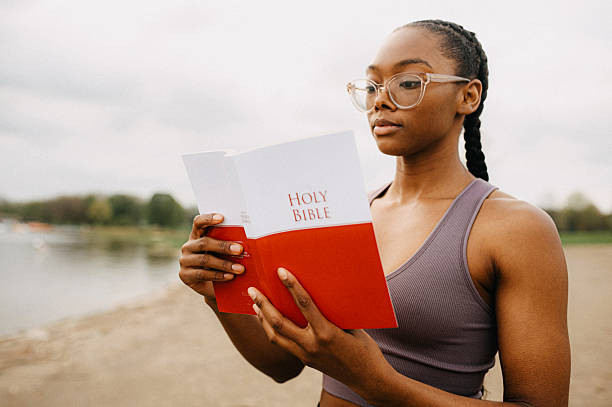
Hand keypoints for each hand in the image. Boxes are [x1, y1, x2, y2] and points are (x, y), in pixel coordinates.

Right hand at [178, 213, 244, 301]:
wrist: (213, 287)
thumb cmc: (221, 264)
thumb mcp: (223, 253)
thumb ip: (228, 245)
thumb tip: (245, 243)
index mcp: (197, 236)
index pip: (199, 222)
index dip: (208, 219)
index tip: (222, 218)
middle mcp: (188, 246)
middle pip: (204, 242)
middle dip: (223, 246)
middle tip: (239, 249)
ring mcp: (185, 261)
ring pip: (204, 259)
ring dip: (224, 264)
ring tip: (240, 269)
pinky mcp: (184, 275)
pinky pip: (202, 274)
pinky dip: (218, 275)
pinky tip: (230, 276)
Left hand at [247, 267, 393, 397]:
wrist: (367, 379)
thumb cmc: (365, 349)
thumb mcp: (352, 326)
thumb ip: (334, 313)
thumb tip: (321, 293)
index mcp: (326, 332)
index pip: (304, 304)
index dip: (291, 286)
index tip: (280, 271)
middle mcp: (312, 345)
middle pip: (279, 322)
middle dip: (264, 304)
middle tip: (252, 290)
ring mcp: (306, 355)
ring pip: (275, 336)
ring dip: (263, 319)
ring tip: (254, 305)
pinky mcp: (304, 361)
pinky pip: (283, 344)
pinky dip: (272, 331)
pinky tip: (269, 322)